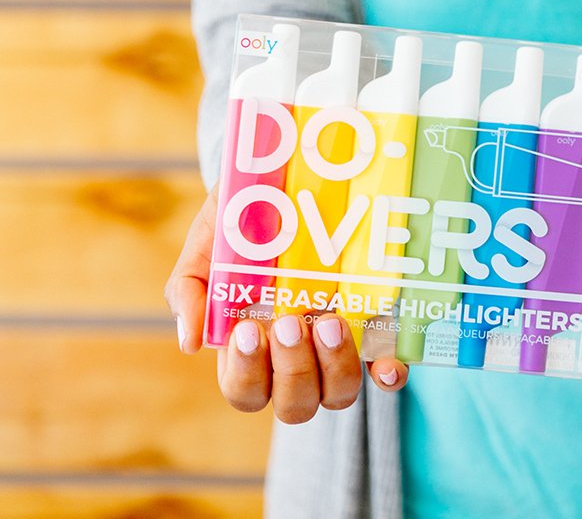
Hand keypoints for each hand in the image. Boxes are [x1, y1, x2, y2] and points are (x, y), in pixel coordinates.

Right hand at [164, 187, 407, 422]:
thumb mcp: (207, 246)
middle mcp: (296, 356)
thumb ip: (188, 290)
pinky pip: (384, 369)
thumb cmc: (240, 225)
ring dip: (334, 368)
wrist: (283, 185)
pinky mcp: (373, 326)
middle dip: (292, 370)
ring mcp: (336, 345)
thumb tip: (189, 344)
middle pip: (295, 404)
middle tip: (290, 322)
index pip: (246, 391)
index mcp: (252, 349)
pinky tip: (386, 365)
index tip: (247, 330)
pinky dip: (387, 374)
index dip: (247, 374)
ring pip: (338, 393)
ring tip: (330, 321)